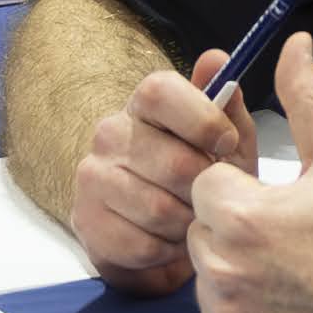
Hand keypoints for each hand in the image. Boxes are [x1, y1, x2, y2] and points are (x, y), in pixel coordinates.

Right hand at [72, 47, 247, 293]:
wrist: (167, 235)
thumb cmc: (199, 181)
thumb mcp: (228, 145)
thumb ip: (226, 106)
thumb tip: (217, 58)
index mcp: (145, 105)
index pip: (160, 91)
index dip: (203, 120)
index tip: (227, 146)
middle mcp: (111, 133)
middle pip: (173, 162)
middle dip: (205, 191)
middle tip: (211, 200)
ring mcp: (92, 176)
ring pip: (159, 209)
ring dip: (187, 226)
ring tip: (190, 223)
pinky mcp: (85, 221)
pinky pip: (142, 244)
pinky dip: (166, 253)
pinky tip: (168, 244)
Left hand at [187, 38, 312, 312]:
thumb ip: (305, 99)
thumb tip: (294, 44)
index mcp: (239, 214)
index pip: (205, 187)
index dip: (240, 194)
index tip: (279, 210)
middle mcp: (222, 267)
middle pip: (199, 233)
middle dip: (234, 235)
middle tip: (286, 247)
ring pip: (205, 281)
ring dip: (235, 278)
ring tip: (287, 281)